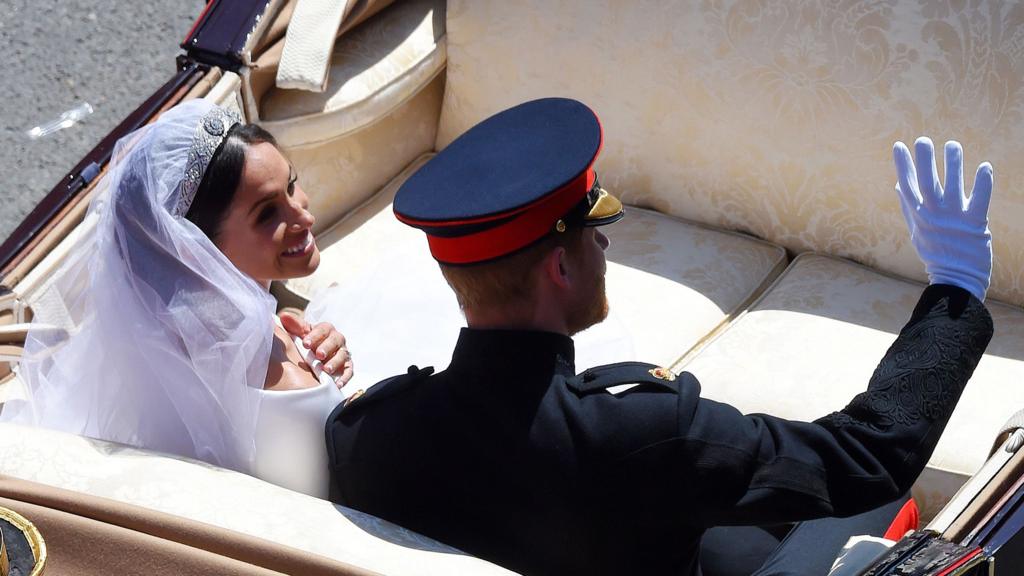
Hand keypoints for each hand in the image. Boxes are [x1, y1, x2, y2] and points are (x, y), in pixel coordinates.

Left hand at [279, 312, 353, 387]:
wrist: (317, 353)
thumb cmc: (309, 341)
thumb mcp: (301, 333)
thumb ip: (294, 325)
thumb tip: (284, 316)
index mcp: (326, 329)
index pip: (323, 329)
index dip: (315, 336)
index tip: (305, 344)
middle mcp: (337, 339)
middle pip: (335, 341)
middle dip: (327, 347)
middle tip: (318, 354)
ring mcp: (343, 353)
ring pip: (342, 355)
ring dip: (335, 362)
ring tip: (326, 369)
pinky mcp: (347, 366)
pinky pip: (349, 371)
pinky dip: (345, 377)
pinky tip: (337, 384)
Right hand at [893, 137, 992, 300]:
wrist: (955, 280)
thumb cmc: (936, 254)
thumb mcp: (917, 231)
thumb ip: (908, 207)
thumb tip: (898, 185)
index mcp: (918, 215)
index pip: (907, 185)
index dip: (902, 164)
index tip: (899, 145)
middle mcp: (933, 214)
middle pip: (926, 181)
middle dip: (923, 159)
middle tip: (922, 140)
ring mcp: (953, 218)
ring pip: (952, 184)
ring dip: (952, 163)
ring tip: (952, 144)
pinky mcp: (975, 224)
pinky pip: (979, 199)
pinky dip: (982, 182)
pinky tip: (985, 166)